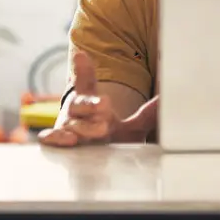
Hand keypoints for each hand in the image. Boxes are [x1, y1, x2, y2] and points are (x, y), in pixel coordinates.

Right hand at [39, 51, 156, 147]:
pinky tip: (69, 139)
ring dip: (86, 126)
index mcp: (90, 104)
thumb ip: (147, 115)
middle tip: (106, 106)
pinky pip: (53, 138)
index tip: (83, 56)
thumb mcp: (129, 127)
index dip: (85, 71)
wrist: (91, 164)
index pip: (87, 85)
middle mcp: (76, 114)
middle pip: (80, 103)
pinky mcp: (58, 144)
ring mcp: (66, 129)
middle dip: (92, 105)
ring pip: (72, 123)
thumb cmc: (107, 140)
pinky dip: (57, 137)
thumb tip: (167, 101)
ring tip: (102, 128)